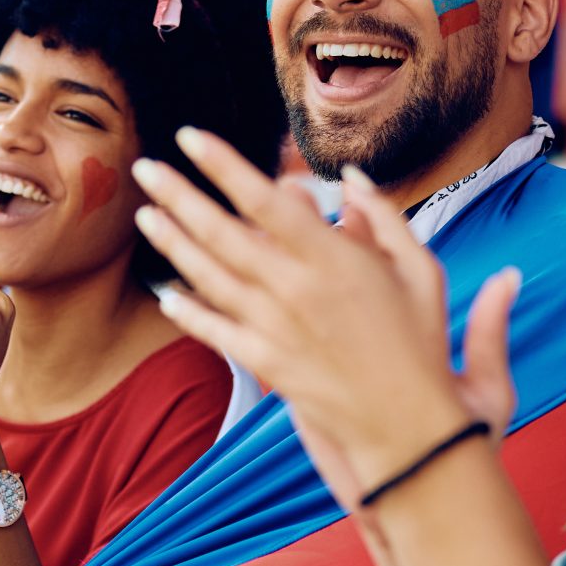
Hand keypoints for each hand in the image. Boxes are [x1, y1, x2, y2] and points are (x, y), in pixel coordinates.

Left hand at [132, 130, 521, 503]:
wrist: (411, 428)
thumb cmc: (421, 342)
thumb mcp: (421, 269)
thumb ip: (384, 218)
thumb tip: (350, 178)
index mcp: (333, 260)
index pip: (266, 201)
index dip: (224, 166)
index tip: (192, 138)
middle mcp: (295, 290)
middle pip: (222, 233)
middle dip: (179, 196)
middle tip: (145, 167)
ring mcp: (275, 329)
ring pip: (210, 278)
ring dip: (173, 244)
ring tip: (145, 215)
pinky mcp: (267, 364)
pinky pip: (216, 332)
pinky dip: (189, 312)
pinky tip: (165, 293)